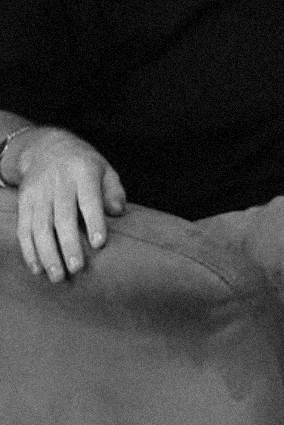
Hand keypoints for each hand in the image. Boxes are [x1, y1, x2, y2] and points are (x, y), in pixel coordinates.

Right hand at [10, 128, 125, 282]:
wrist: (47, 148)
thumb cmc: (83, 165)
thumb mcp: (104, 169)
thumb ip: (113, 191)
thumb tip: (118, 212)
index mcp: (83, 172)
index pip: (89, 199)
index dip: (94, 221)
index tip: (99, 244)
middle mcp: (59, 182)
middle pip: (62, 217)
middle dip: (69, 245)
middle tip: (77, 268)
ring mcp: (39, 193)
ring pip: (40, 227)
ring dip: (47, 254)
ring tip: (58, 276)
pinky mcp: (24, 202)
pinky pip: (24, 230)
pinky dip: (30, 251)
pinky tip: (38, 269)